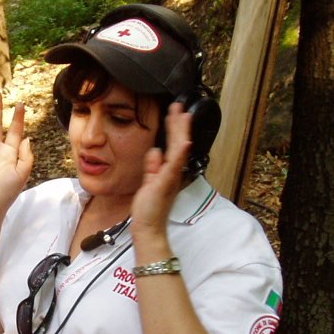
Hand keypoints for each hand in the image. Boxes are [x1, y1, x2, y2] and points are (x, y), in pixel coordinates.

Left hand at [131, 102, 192, 234]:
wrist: (149, 227)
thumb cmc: (149, 209)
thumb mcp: (149, 182)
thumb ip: (152, 167)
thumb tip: (155, 152)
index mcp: (169, 171)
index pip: (173, 145)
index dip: (174, 128)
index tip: (174, 113)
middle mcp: (173, 172)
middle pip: (178, 143)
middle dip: (179, 123)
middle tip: (179, 105)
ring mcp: (171, 176)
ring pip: (179, 149)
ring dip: (181, 131)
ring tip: (182, 114)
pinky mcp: (166, 182)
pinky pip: (175, 165)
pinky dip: (180, 152)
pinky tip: (184, 141)